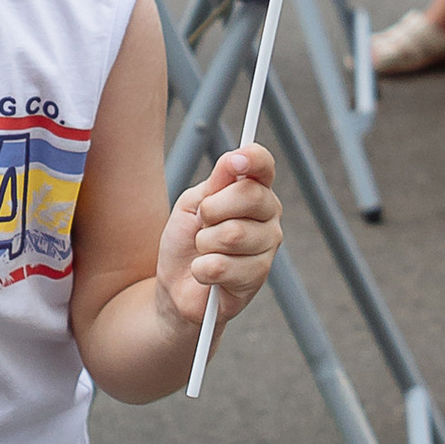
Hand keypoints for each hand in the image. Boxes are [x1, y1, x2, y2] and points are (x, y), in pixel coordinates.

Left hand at [157, 144, 279, 336]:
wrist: (176, 286)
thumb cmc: (186, 242)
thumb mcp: (193, 204)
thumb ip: (215, 183)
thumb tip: (235, 157)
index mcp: (254, 191)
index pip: (263, 166)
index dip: (253, 158)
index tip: (234, 161)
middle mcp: (268, 217)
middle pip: (250, 196)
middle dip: (212, 210)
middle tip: (202, 223)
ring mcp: (267, 247)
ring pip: (233, 233)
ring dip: (204, 243)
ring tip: (204, 251)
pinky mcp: (257, 277)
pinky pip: (222, 265)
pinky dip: (202, 269)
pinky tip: (206, 273)